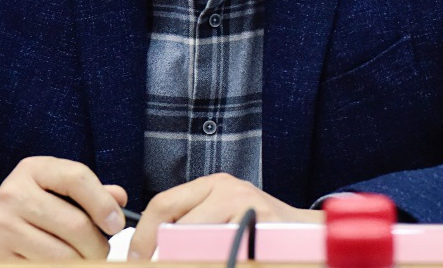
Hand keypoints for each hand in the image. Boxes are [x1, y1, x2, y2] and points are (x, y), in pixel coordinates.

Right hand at [0, 155, 128, 260]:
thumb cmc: (30, 209)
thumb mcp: (54, 189)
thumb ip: (89, 192)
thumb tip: (119, 198)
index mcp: (32, 170)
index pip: (77, 178)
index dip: (103, 203)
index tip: (117, 223)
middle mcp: (14, 195)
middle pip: (75, 225)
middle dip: (98, 245)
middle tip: (102, 251)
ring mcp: (3, 229)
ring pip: (64, 257)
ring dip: (83, 263)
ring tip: (83, 259)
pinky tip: (63, 265)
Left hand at [127, 173, 323, 259]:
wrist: (306, 233)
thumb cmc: (258, 229)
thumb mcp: (222, 217)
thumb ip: (193, 224)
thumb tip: (153, 248)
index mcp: (211, 184)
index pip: (163, 203)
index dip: (144, 235)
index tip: (135, 258)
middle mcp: (227, 187)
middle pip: (177, 223)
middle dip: (166, 253)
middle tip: (161, 266)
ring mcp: (246, 203)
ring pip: (198, 239)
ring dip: (194, 258)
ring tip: (204, 259)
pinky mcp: (263, 222)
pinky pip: (226, 250)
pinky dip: (220, 259)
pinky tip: (229, 260)